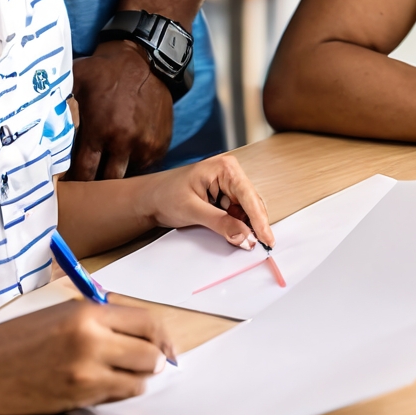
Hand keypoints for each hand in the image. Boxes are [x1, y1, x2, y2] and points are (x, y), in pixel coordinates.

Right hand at [0, 299, 174, 414]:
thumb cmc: (13, 338)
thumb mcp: (59, 312)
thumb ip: (99, 318)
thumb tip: (138, 331)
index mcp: (87, 312)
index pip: (147, 322)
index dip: (162, 336)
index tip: (165, 345)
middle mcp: (91, 340)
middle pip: (151, 354)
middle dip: (155, 360)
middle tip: (150, 363)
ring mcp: (84, 373)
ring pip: (138, 380)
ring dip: (137, 379)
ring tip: (121, 373)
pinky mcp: (76, 399)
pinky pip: (116, 397)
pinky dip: (117, 393)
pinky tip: (102, 385)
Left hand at [68, 39, 172, 179]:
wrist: (144, 60)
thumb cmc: (105, 70)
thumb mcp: (76, 79)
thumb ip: (58, 101)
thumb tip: (34, 117)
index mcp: (99, 130)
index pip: (84, 172)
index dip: (75, 180)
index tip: (70, 183)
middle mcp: (123, 141)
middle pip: (107, 181)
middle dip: (97, 184)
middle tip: (89, 184)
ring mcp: (144, 145)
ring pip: (128, 177)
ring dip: (117, 174)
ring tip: (107, 168)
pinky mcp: (160, 144)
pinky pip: (146, 167)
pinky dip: (135, 165)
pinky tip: (125, 157)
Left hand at [139, 153, 275, 249]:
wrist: (149, 199)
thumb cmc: (165, 195)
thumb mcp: (193, 210)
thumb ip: (221, 223)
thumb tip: (246, 237)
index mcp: (225, 168)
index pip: (249, 196)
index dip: (259, 220)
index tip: (266, 239)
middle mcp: (230, 174)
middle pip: (252, 203)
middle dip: (254, 225)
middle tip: (257, 246)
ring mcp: (228, 185)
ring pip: (247, 210)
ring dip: (246, 227)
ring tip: (243, 241)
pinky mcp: (224, 197)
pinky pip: (238, 214)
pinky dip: (238, 226)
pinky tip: (235, 234)